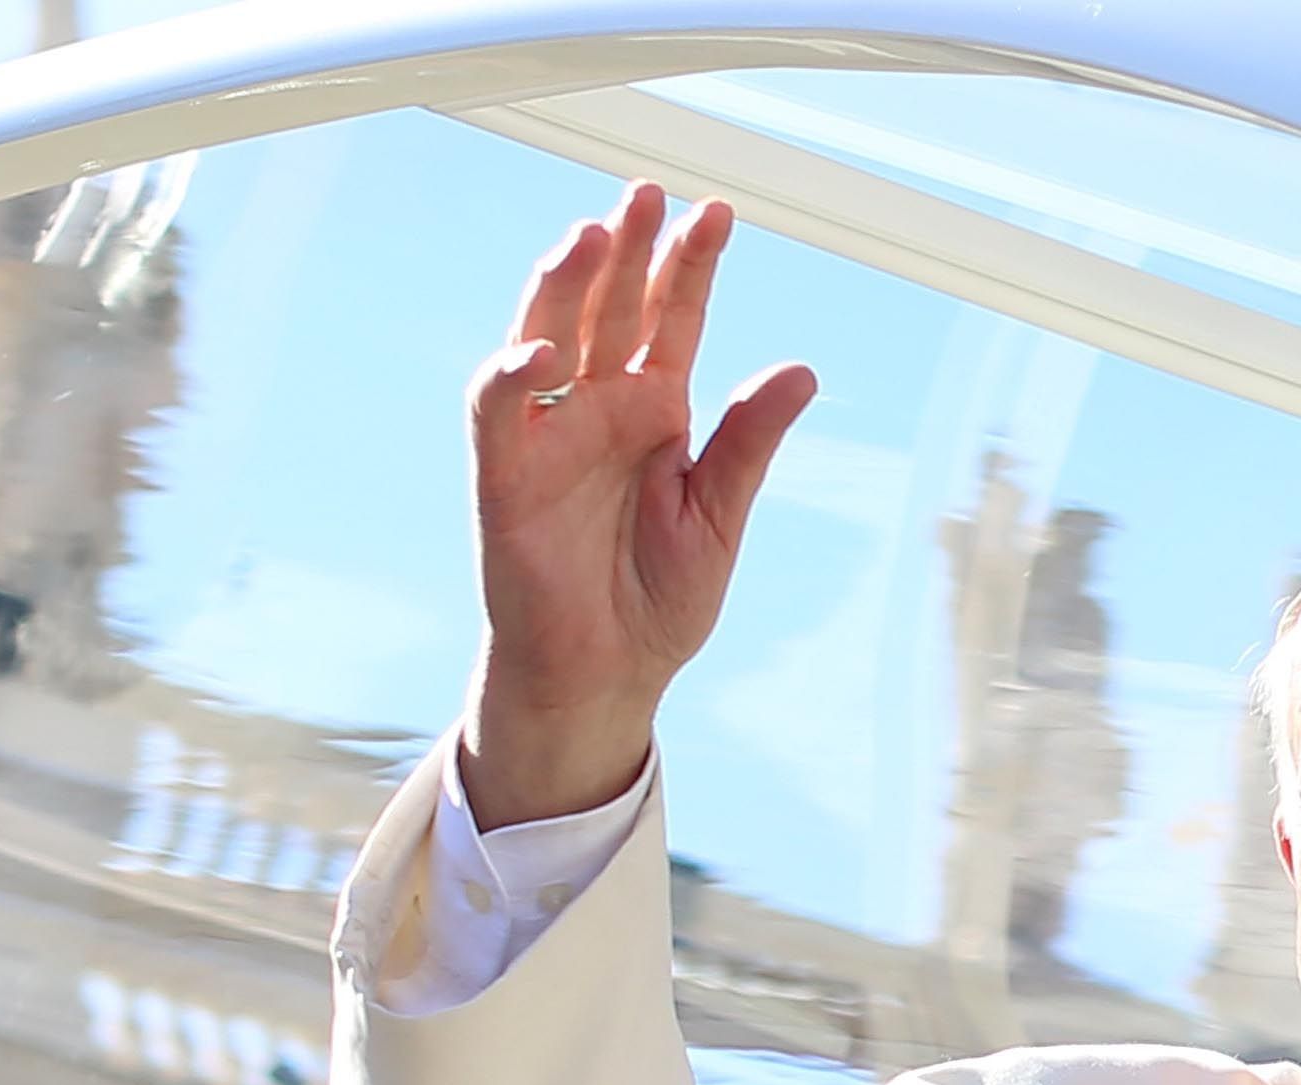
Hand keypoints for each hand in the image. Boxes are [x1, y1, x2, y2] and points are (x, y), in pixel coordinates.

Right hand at [458, 182, 817, 826]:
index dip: (689, 266)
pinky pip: (499, 414)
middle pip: (608, 309)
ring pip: (546, 336)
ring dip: (564, 286)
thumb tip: (801, 371)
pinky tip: (545, 350)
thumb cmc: (657, 599)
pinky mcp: (505, 478)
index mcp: (654, 412)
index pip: (671, 320)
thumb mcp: (720, 516)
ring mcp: (548, 437)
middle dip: (626, 250)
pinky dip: (513, 376)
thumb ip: (748, 443)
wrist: (607, 674)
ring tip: (593, 235)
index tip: (716, 214)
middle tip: (646, 194)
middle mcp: (598, 410)